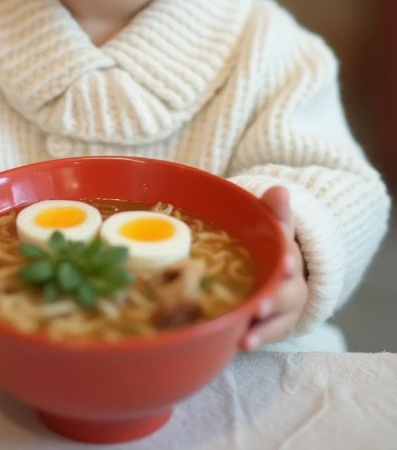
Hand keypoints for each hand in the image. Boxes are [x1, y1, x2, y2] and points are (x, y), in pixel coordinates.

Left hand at [241, 186, 307, 350]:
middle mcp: (292, 277)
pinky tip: (241, 342)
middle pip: (289, 289)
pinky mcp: (277, 322)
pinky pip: (270, 332)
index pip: (290, 246)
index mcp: (287, 246)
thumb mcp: (268, 221)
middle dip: (276, 297)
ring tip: (248, 333)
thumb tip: (280, 190)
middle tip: (260, 304)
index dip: (287, 258)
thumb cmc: (266, 240)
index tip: (285, 261)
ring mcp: (286, 302)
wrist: (278, 262)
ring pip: (282, 314)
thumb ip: (273, 209)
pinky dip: (258, 337)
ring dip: (266, 324)